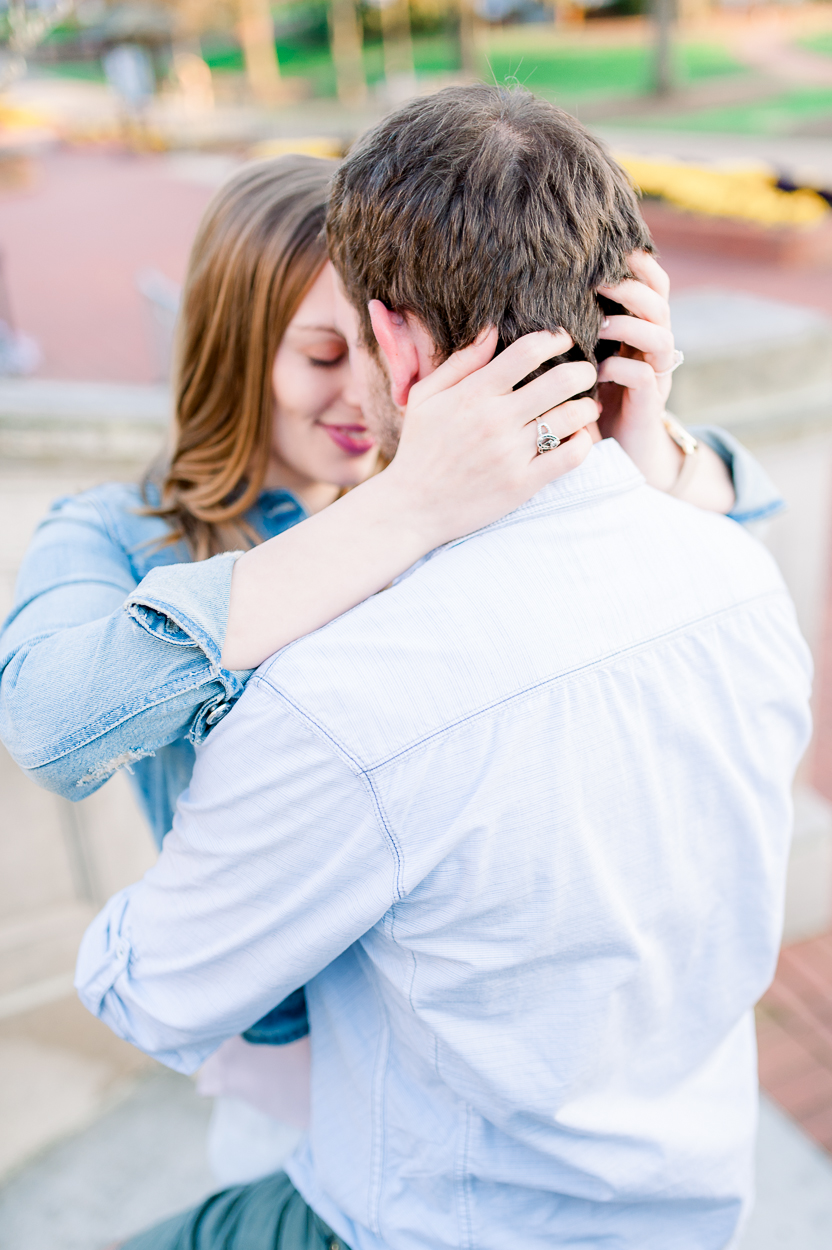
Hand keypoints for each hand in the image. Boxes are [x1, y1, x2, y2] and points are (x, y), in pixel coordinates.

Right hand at [386, 327, 597, 547]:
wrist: (412, 508)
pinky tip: (576, 438)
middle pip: (562, 380)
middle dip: (583, 371)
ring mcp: (511, 454)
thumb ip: (460, 362)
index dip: (554, 339)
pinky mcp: (522, 483)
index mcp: (473, 394)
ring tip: (585, 407)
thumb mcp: (425, 398)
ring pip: (573, 417)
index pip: (528, 351)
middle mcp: (495, 420)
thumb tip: (492, 329)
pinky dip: (583, 442)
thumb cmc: (419, 449)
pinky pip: (571, 455)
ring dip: (588, 407)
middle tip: (584, 374)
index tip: (563, 341)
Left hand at [596, 252, 734, 512]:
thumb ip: (574, 328)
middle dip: (631, 288)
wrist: (617, 454)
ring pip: (659, 337)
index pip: (653, 284)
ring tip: (599, 326)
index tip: (609, 250)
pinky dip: (621, 369)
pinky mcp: (649, 404)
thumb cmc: (589, 400)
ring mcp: (656, 375)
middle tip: (597, 283)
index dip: (639, 264)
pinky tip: (597, 372)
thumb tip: (533, 294)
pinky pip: (644, 377)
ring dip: (629, 326)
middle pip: (659, 303)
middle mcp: (653, 348)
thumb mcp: (582, 358)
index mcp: (640, 329)